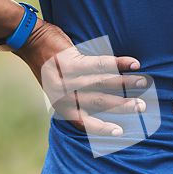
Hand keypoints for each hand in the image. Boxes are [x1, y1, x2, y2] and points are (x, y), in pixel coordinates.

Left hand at [14, 19, 145, 136]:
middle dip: (123, 106)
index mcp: (61, 105)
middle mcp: (64, 95)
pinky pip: (101, 64)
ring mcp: (67, 78)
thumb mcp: (57, 87)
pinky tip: (134, 64)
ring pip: (103, 83)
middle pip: (99, 103)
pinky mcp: (71, 61)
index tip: (121, 132)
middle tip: (142, 108)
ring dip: (126, 83)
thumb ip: (75, 97)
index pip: (84, 122)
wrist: (29, 41)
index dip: (103, 128)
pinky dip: (119, 63)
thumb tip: (102, 104)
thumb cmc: (47, 64)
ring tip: (143, 83)